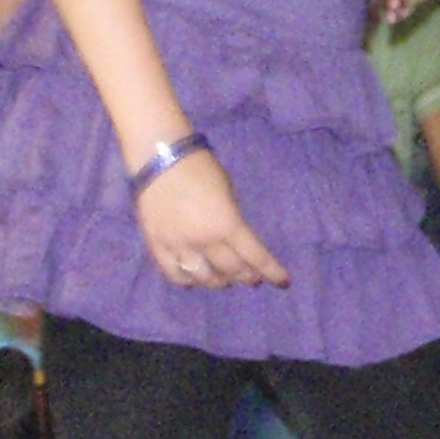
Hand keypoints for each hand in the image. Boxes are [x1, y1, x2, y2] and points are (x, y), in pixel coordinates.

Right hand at [135, 146, 289, 289]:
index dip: (272, 272)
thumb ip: (233, 221)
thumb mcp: (228, 192)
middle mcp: (204, 241)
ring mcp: (178, 246)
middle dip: (246, 276)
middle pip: (230, 270)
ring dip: (218, 281)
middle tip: (251, 277)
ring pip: (203, 278)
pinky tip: (195, 277)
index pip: (255, 257)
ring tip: (224, 279)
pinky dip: (188, 280)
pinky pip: (174, 274)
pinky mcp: (157, 246)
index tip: (282, 282)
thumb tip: (236, 243)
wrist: (159, 157)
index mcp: (227, 224)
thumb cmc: (200, 168)